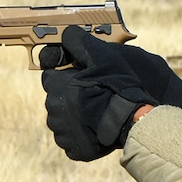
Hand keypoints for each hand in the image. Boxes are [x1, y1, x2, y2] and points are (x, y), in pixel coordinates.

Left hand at [40, 27, 181, 160]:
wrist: (132, 120)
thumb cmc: (117, 87)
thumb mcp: (101, 56)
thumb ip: (79, 42)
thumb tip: (66, 33)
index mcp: (57, 87)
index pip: (50, 77)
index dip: (65, 77)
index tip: (81, 79)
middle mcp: (54, 110)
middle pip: (56, 99)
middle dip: (69, 97)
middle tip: (93, 96)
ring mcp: (62, 132)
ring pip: (63, 121)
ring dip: (75, 116)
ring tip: (97, 114)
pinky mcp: (73, 149)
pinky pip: (72, 140)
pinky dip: (81, 135)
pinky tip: (96, 129)